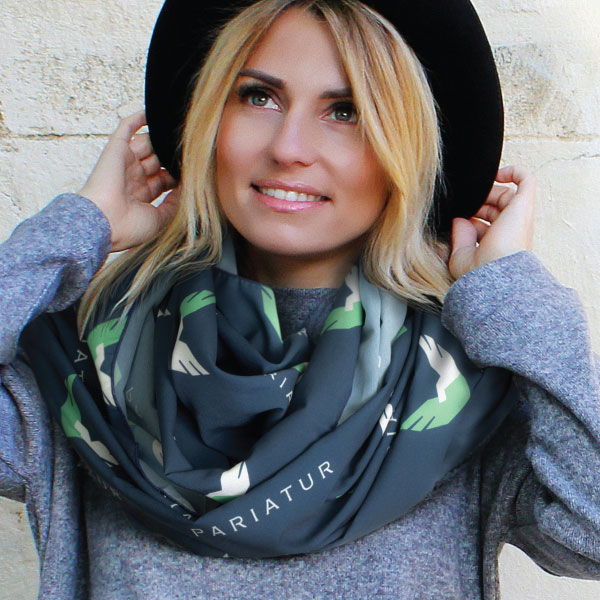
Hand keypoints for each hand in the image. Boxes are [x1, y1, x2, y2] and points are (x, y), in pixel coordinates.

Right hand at [78, 111, 178, 251]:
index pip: (162, 180)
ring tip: (179, 129)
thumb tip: (186, 190)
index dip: (177, 175)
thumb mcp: (159, 219)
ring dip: (161, 138)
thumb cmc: (128, 227)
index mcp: (139, 196)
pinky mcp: (116, 150)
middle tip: (190, 149)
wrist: (104, 222)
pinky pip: (126, 128)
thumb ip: (174, 204)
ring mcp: (124, 163)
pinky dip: (138, 119)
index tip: (195, 171)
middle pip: (156, 161)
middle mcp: (131, 178)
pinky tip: (154, 112)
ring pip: (146, 145)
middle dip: (171, 156)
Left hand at [448, 165, 535, 279]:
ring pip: (506, 194)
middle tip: (463, 206)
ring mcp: (518, 218)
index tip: (458, 220)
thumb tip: (460, 220)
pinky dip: (513, 172)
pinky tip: (497, 174)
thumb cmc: (479, 272)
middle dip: (477, 203)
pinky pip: (526, 181)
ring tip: (474, 195)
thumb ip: (460, 236)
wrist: (495, 274)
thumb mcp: (461, 256)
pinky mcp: (523, 206)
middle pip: (495, 207)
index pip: (486, 223)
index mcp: (498, 244)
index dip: (471, 217)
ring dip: (488, 191)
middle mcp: (511, 231)